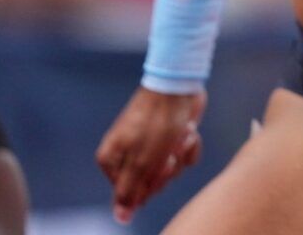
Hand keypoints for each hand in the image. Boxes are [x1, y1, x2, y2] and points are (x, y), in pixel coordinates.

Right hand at [97, 86, 205, 223]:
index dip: (148, 185)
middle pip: (152, 184)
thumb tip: (120, 218)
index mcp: (112, 160)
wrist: (179, 85)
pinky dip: (190, 146)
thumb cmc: (156, 123)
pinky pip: (185, 156)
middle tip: (168, 151)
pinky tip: (190, 130)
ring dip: (180, 155)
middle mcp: (129, 154)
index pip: (131, 194)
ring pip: (172, 171)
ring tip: (180, 135)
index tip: (155, 167)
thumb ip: (129, 191)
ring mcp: (151, 146)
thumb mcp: (141, 162)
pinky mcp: (171, 138)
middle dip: (166, 169)